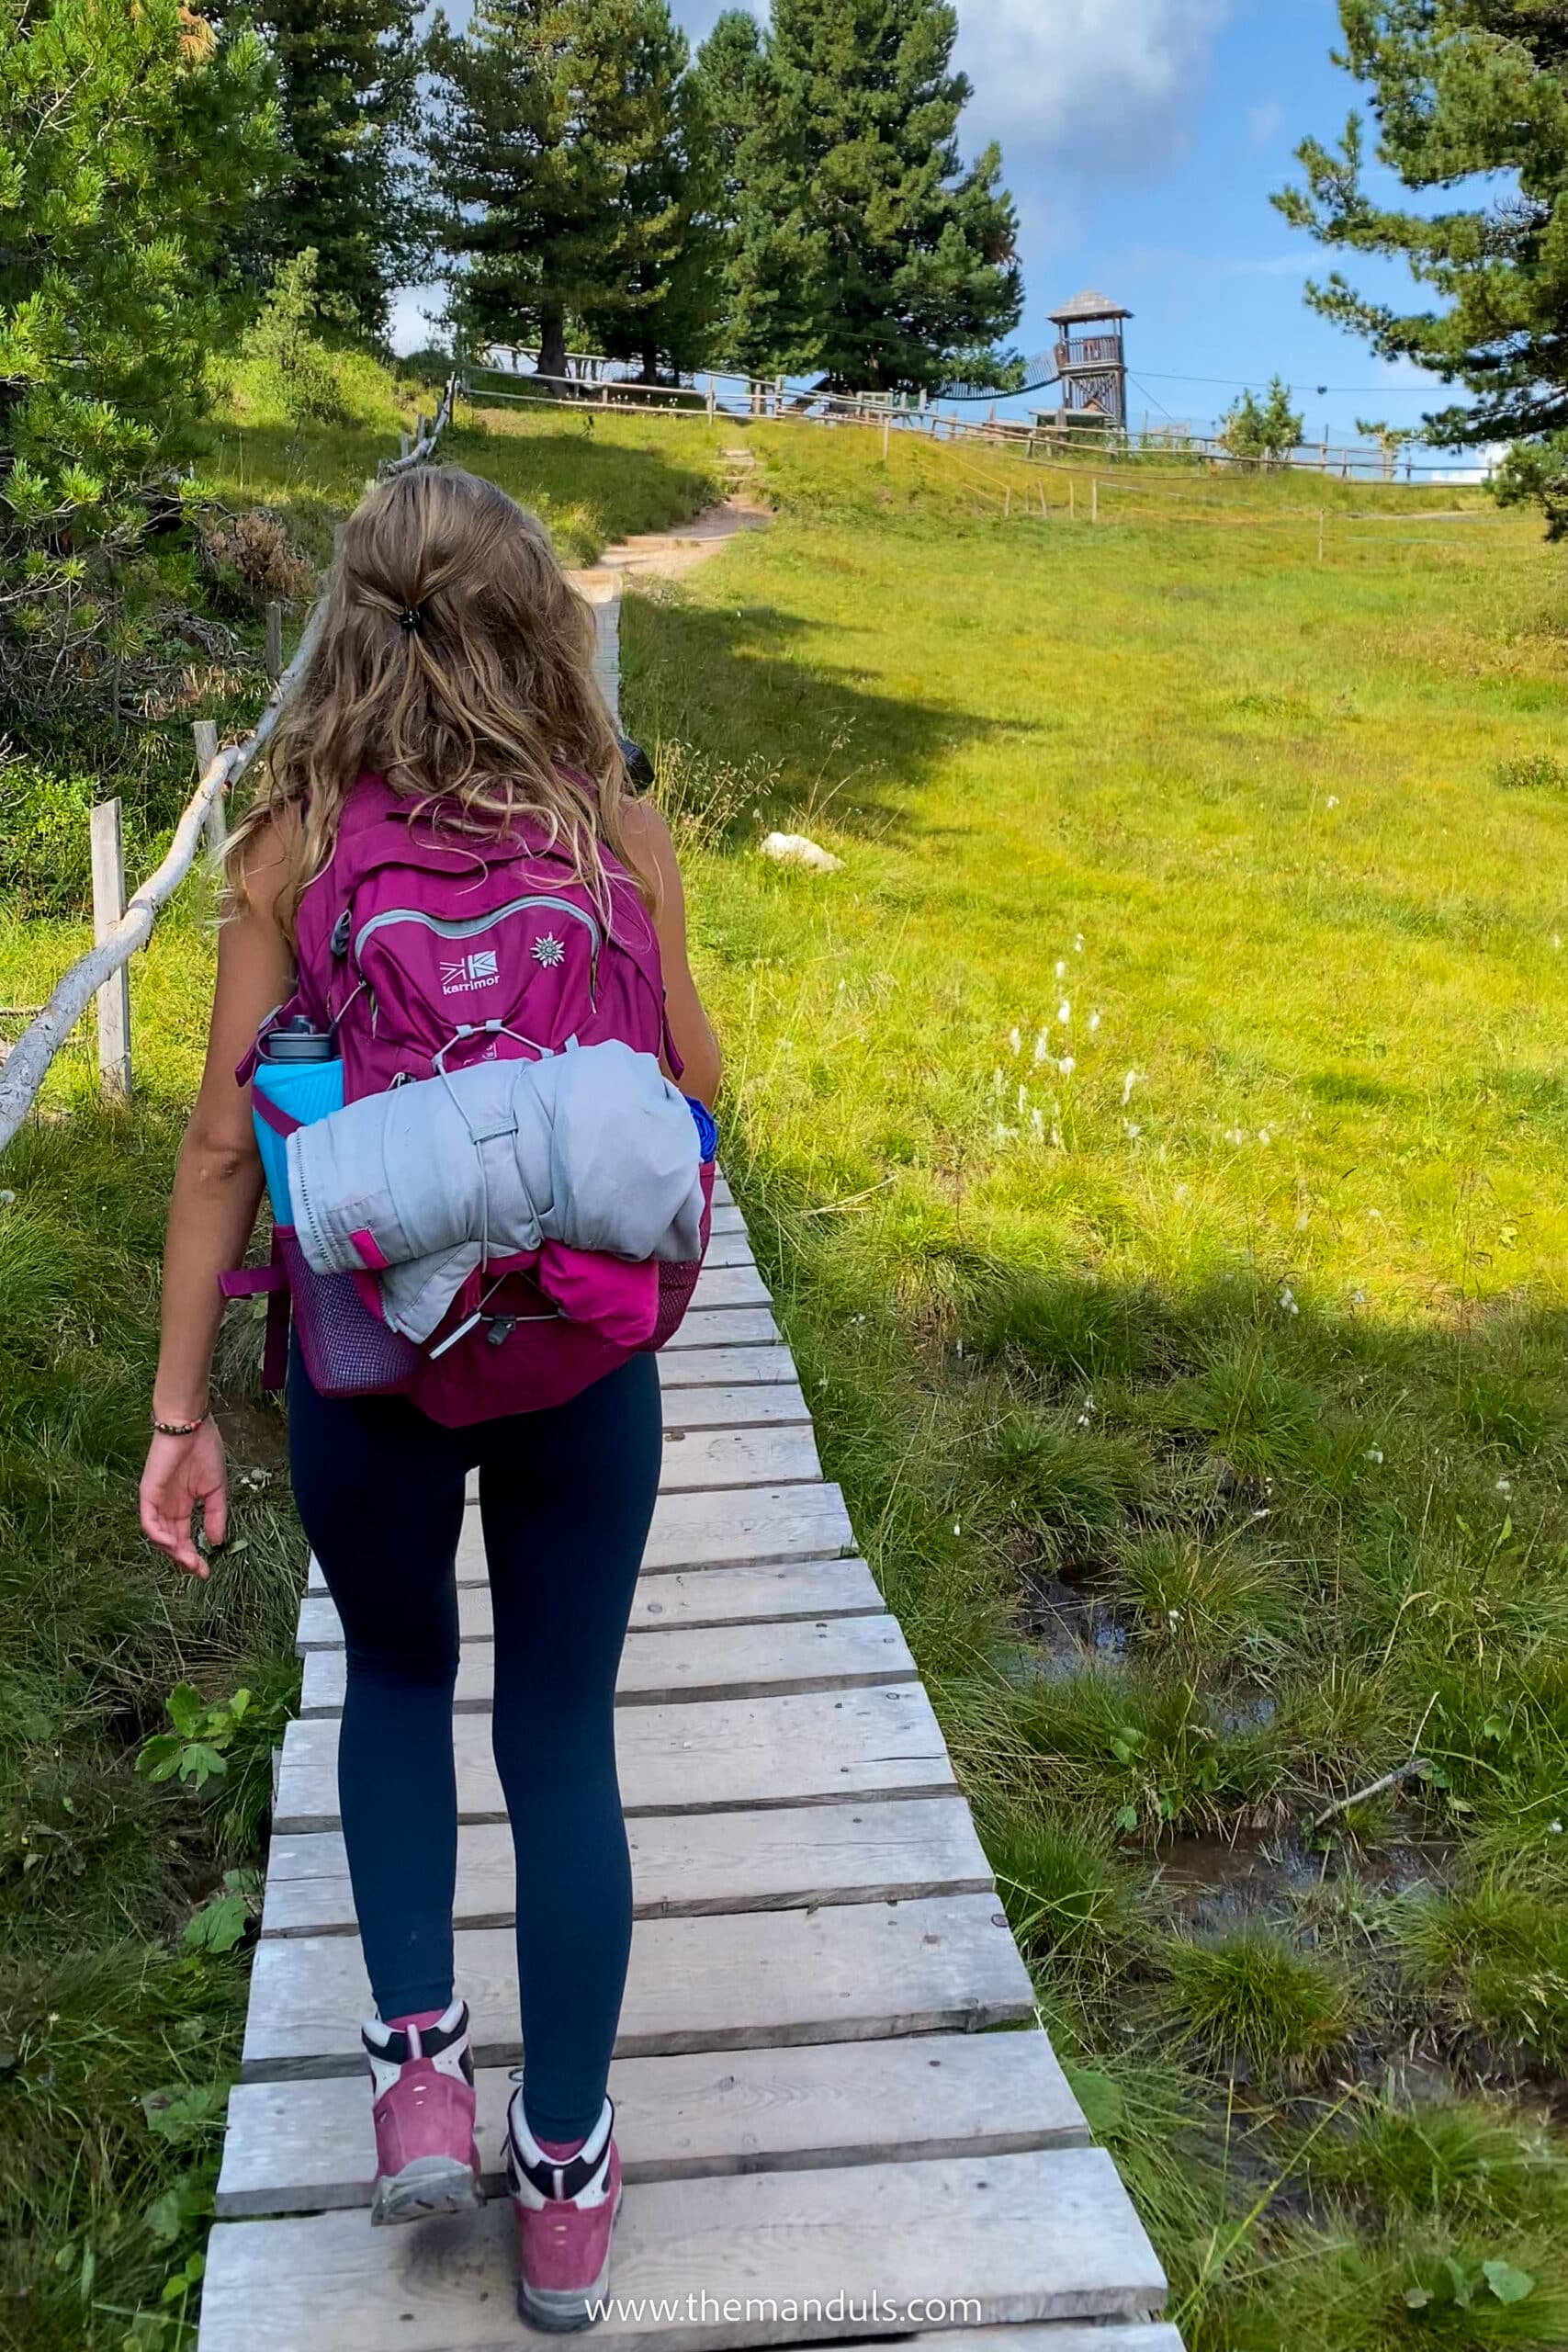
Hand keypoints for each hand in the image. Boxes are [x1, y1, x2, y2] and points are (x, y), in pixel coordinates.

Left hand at [140, 1422, 228, 1578]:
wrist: (191, 1426)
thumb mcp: (216, 1489)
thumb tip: (217, 1542)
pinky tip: (171, 1543)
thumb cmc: (204, 1451)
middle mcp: (167, 1508)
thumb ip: (215, 1515)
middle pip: (171, 1542)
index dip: (194, 1556)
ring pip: (158, 1536)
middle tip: (198, 1570)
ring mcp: (156, 1501)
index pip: (185, 1538)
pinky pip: (148, 1520)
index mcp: (183, 1506)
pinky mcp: (148, 1493)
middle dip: (184, 1559)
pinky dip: (157, 1534)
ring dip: (172, 1551)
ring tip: (188, 1560)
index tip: (206, 1571)